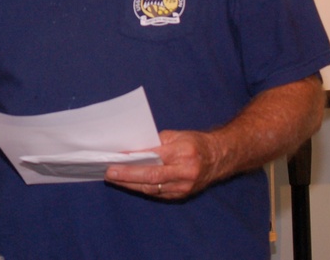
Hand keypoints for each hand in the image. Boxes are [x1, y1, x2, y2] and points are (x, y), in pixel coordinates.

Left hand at [105, 130, 222, 199]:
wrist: (220, 158)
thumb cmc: (195, 143)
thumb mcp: (176, 136)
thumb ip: (155, 143)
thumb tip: (132, 150)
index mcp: (184, 153)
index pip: (154, 157)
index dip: (134, 159)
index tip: (116, 157)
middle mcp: (185, 172)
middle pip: (151, 177)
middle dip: (127, 175)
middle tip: (109, 173)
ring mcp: (184, 187)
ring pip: (152, 188)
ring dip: (130, 184)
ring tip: (114, 178)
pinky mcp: (182, 195)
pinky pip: (157, 193)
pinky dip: (142, 188)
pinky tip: (129, 183)